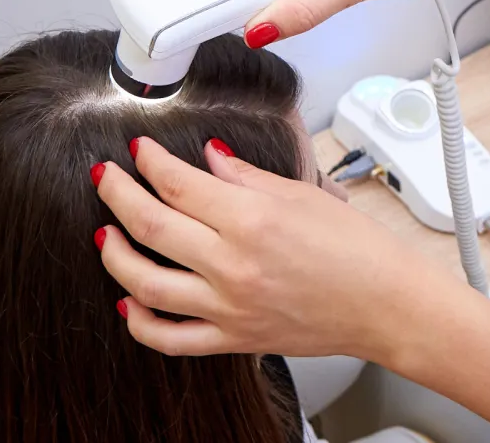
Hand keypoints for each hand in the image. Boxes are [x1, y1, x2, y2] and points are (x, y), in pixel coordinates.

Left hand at [93, 136, 459, 361]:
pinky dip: (140, 322)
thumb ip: (247, 177)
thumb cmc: (358, 250)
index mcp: (252, 219)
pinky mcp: (233, 339)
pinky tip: (130, 302)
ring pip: (145, 283)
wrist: (385, 304)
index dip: (150, 161)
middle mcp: (233, 264)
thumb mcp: (304, 195)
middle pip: (151, 224)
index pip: (178, 183)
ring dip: (115, 255)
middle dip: (117, 194)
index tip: (139, 151)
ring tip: (106, 234)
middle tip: (104, 178)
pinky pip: (170, 339)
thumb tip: (208, 159)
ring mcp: (229, 306)